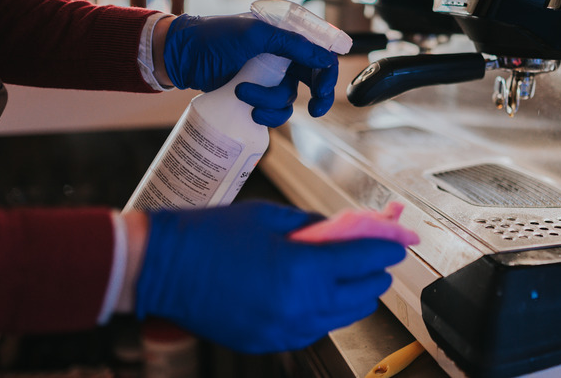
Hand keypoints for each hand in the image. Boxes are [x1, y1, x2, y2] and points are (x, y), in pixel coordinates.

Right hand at [135, 201, 406, 352]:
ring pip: (345, 317)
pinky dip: (327, 313)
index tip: (398, 240)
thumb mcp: (270, 217)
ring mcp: (285, 330)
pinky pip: (316, 330)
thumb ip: (314, 225)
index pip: (365, 259)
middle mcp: (300, 306)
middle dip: (375, 271)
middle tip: (374, 256)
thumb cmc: (210, 235)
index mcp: (302, 269)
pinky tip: (320, 296)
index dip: (388, 246)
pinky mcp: (270, 342)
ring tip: (351, 276)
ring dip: (356, 295)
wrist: (162, 268)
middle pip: (364, 293)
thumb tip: (343, 231)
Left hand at [163, 14, 339, 126]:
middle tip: (315, 110)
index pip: (321, 52)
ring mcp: (271, 76)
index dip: (328, 72)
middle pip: (315, 80)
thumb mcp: (255, 35)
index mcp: (286, 35)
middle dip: (317, 97)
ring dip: (271, 102)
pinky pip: (274, 111)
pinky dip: (265, 114)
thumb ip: (292, 44)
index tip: (320, 89)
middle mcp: (283, 55)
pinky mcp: (257, 94)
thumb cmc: (215, 38)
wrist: (182, 57)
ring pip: (289, 99)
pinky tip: (249, 110)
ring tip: (243, 93)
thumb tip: (326, 58)